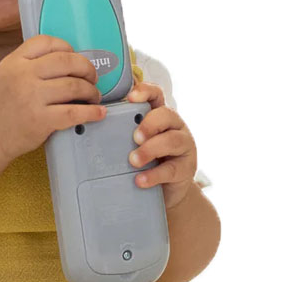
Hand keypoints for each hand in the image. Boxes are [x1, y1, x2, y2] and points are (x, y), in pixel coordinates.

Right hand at [0, 35, 105, 163]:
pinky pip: (74, 112)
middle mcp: (23, 75)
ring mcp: (32, 97)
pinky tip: (98, 112)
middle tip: (91, 78)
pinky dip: (91, 112)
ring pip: (74, 85)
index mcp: (14, 61)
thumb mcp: (4, 73)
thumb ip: (27, 63)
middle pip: (67, 61)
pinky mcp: (41, 120)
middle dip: (86, 68)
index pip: (47, 42)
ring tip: (93, 96)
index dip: (67, 48)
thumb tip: (66, 59)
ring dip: (91, 91)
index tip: (74, 57)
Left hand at [126, 82, 197, 209]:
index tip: (130, 97)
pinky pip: (171, 169)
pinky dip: (153, 175)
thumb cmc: (147, 159)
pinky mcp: (186, 168)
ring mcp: (184, 146)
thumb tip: (95, 124)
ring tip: (133, 160)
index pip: (156, 94)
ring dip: (150, 150)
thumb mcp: (135, 142)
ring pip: (172, 140)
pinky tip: (140, 180)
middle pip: (166, 114)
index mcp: (160, 115)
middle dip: (149, 124)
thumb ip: (123, 131)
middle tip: (134, 137)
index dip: (145, 91)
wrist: (166, 189)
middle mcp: (175, 126)